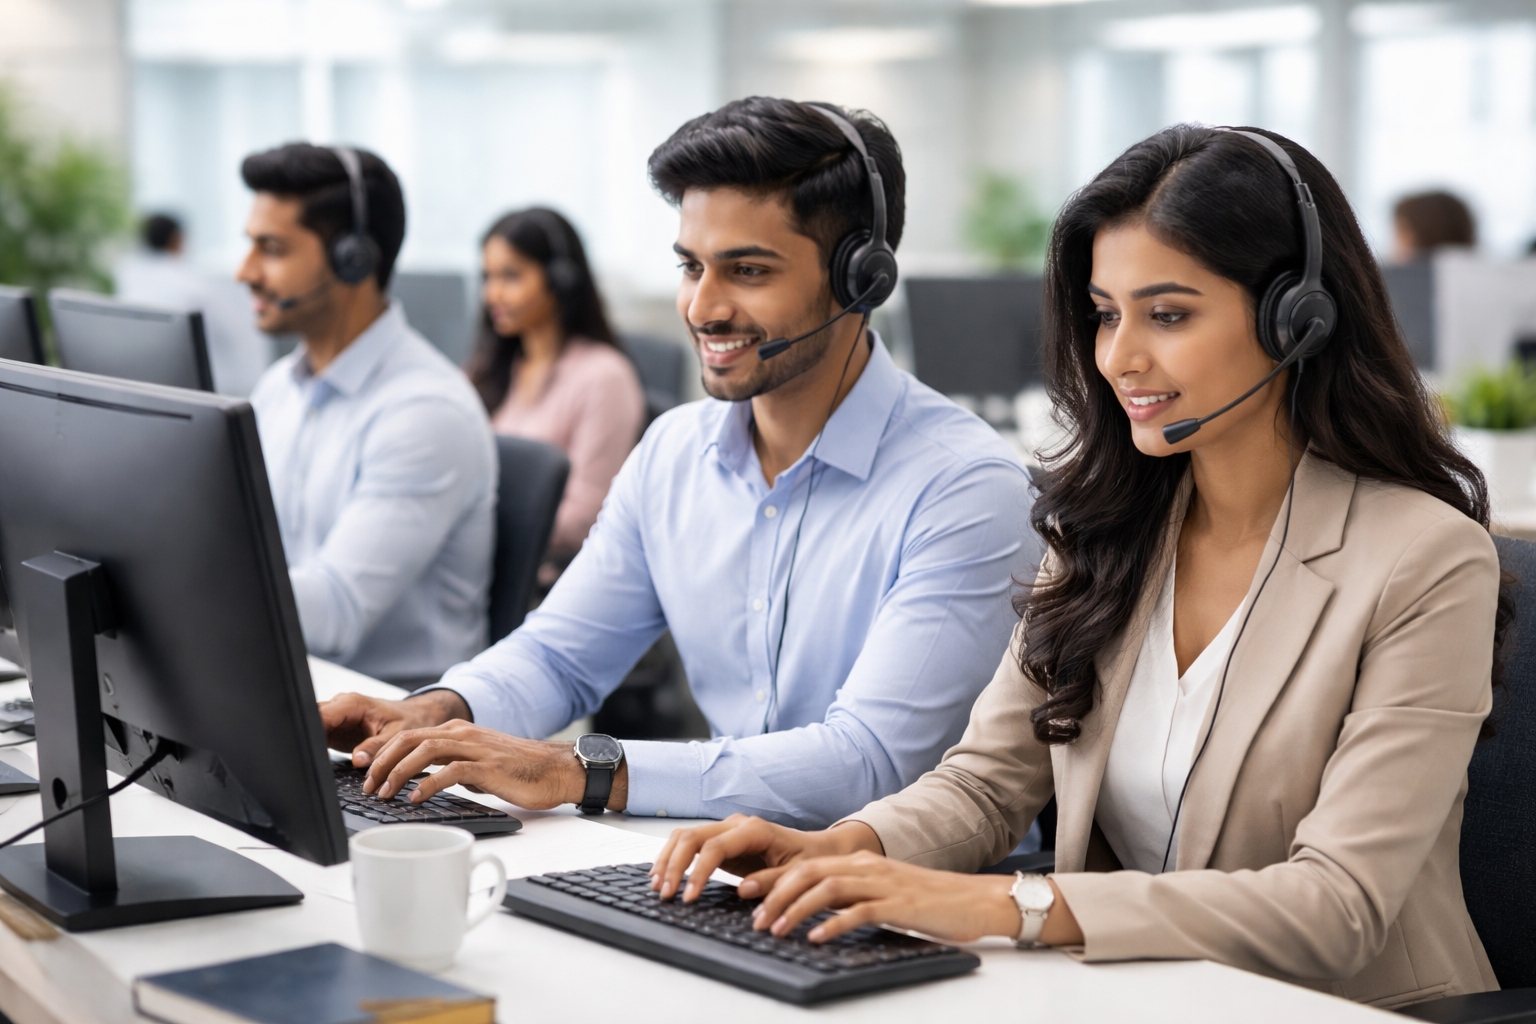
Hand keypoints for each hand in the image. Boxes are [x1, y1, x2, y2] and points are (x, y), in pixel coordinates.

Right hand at [319, 690, 470, 765]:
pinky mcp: (336, 727)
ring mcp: (336, 716)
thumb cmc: (410, 720)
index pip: (321, 715)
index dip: (310, 731)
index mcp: (352, 703)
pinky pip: (318, 734)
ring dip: (310, 744)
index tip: (306, 750)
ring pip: (312, 726)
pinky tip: (317, 761)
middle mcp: (340, 705)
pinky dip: (316, 747)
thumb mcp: (397, 735)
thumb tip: (358, 760)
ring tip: (309, 764)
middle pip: (311, 719)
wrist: (416, 715)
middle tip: (305, 762)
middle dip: (306, 739)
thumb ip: (376, 747)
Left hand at [361, 719, 627, 811]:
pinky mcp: (488, 766)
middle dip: (382, 761)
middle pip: (410, 738)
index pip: (409, 735)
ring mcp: (476, 748)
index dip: (383, 753)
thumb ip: (455, 767)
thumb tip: (429, 782)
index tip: (366, 774)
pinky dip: (429, 784)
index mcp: (459, 732)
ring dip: (398, 771)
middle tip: (367, 785)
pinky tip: (416, 798)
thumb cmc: (521, 771)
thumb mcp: (480, 765)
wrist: (557, 770)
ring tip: (384, 792)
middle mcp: (464, 734)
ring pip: (425, 750)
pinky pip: (451, 770)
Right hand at [649, 814, 880, 901]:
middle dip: (674, 865)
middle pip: (692, 837)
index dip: (697, 872)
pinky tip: (665, 878)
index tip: (687, 897)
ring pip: (685, 837)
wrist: (819, 851)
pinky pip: (690, 845)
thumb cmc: (811, 862)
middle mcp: (736, 824)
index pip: (714, 847)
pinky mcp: (721, 841)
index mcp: (755, 830)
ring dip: (668, 860)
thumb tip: (743, 890)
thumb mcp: (799, 875)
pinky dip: (674, 859)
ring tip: (658, 887)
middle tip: (664, 894)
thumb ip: (774, 882)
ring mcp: (727, 830)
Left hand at [749, 852, 1023, 944]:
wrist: (974, 899)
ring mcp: (883, 883)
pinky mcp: (898, 904)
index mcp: (860, 863)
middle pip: (809, 873)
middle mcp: (867, 867)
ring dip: (796, 909)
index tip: (745, 892)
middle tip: (755, 918)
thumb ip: (852, 896)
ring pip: (827, 889)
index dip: (773, 878)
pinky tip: (816, 938)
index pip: (806, 865)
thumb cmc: (928, 902)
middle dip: (776, 894)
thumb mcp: (883, 893)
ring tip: (776, 929)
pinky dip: (833, 924)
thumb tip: (814, 913)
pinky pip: (859, 911)